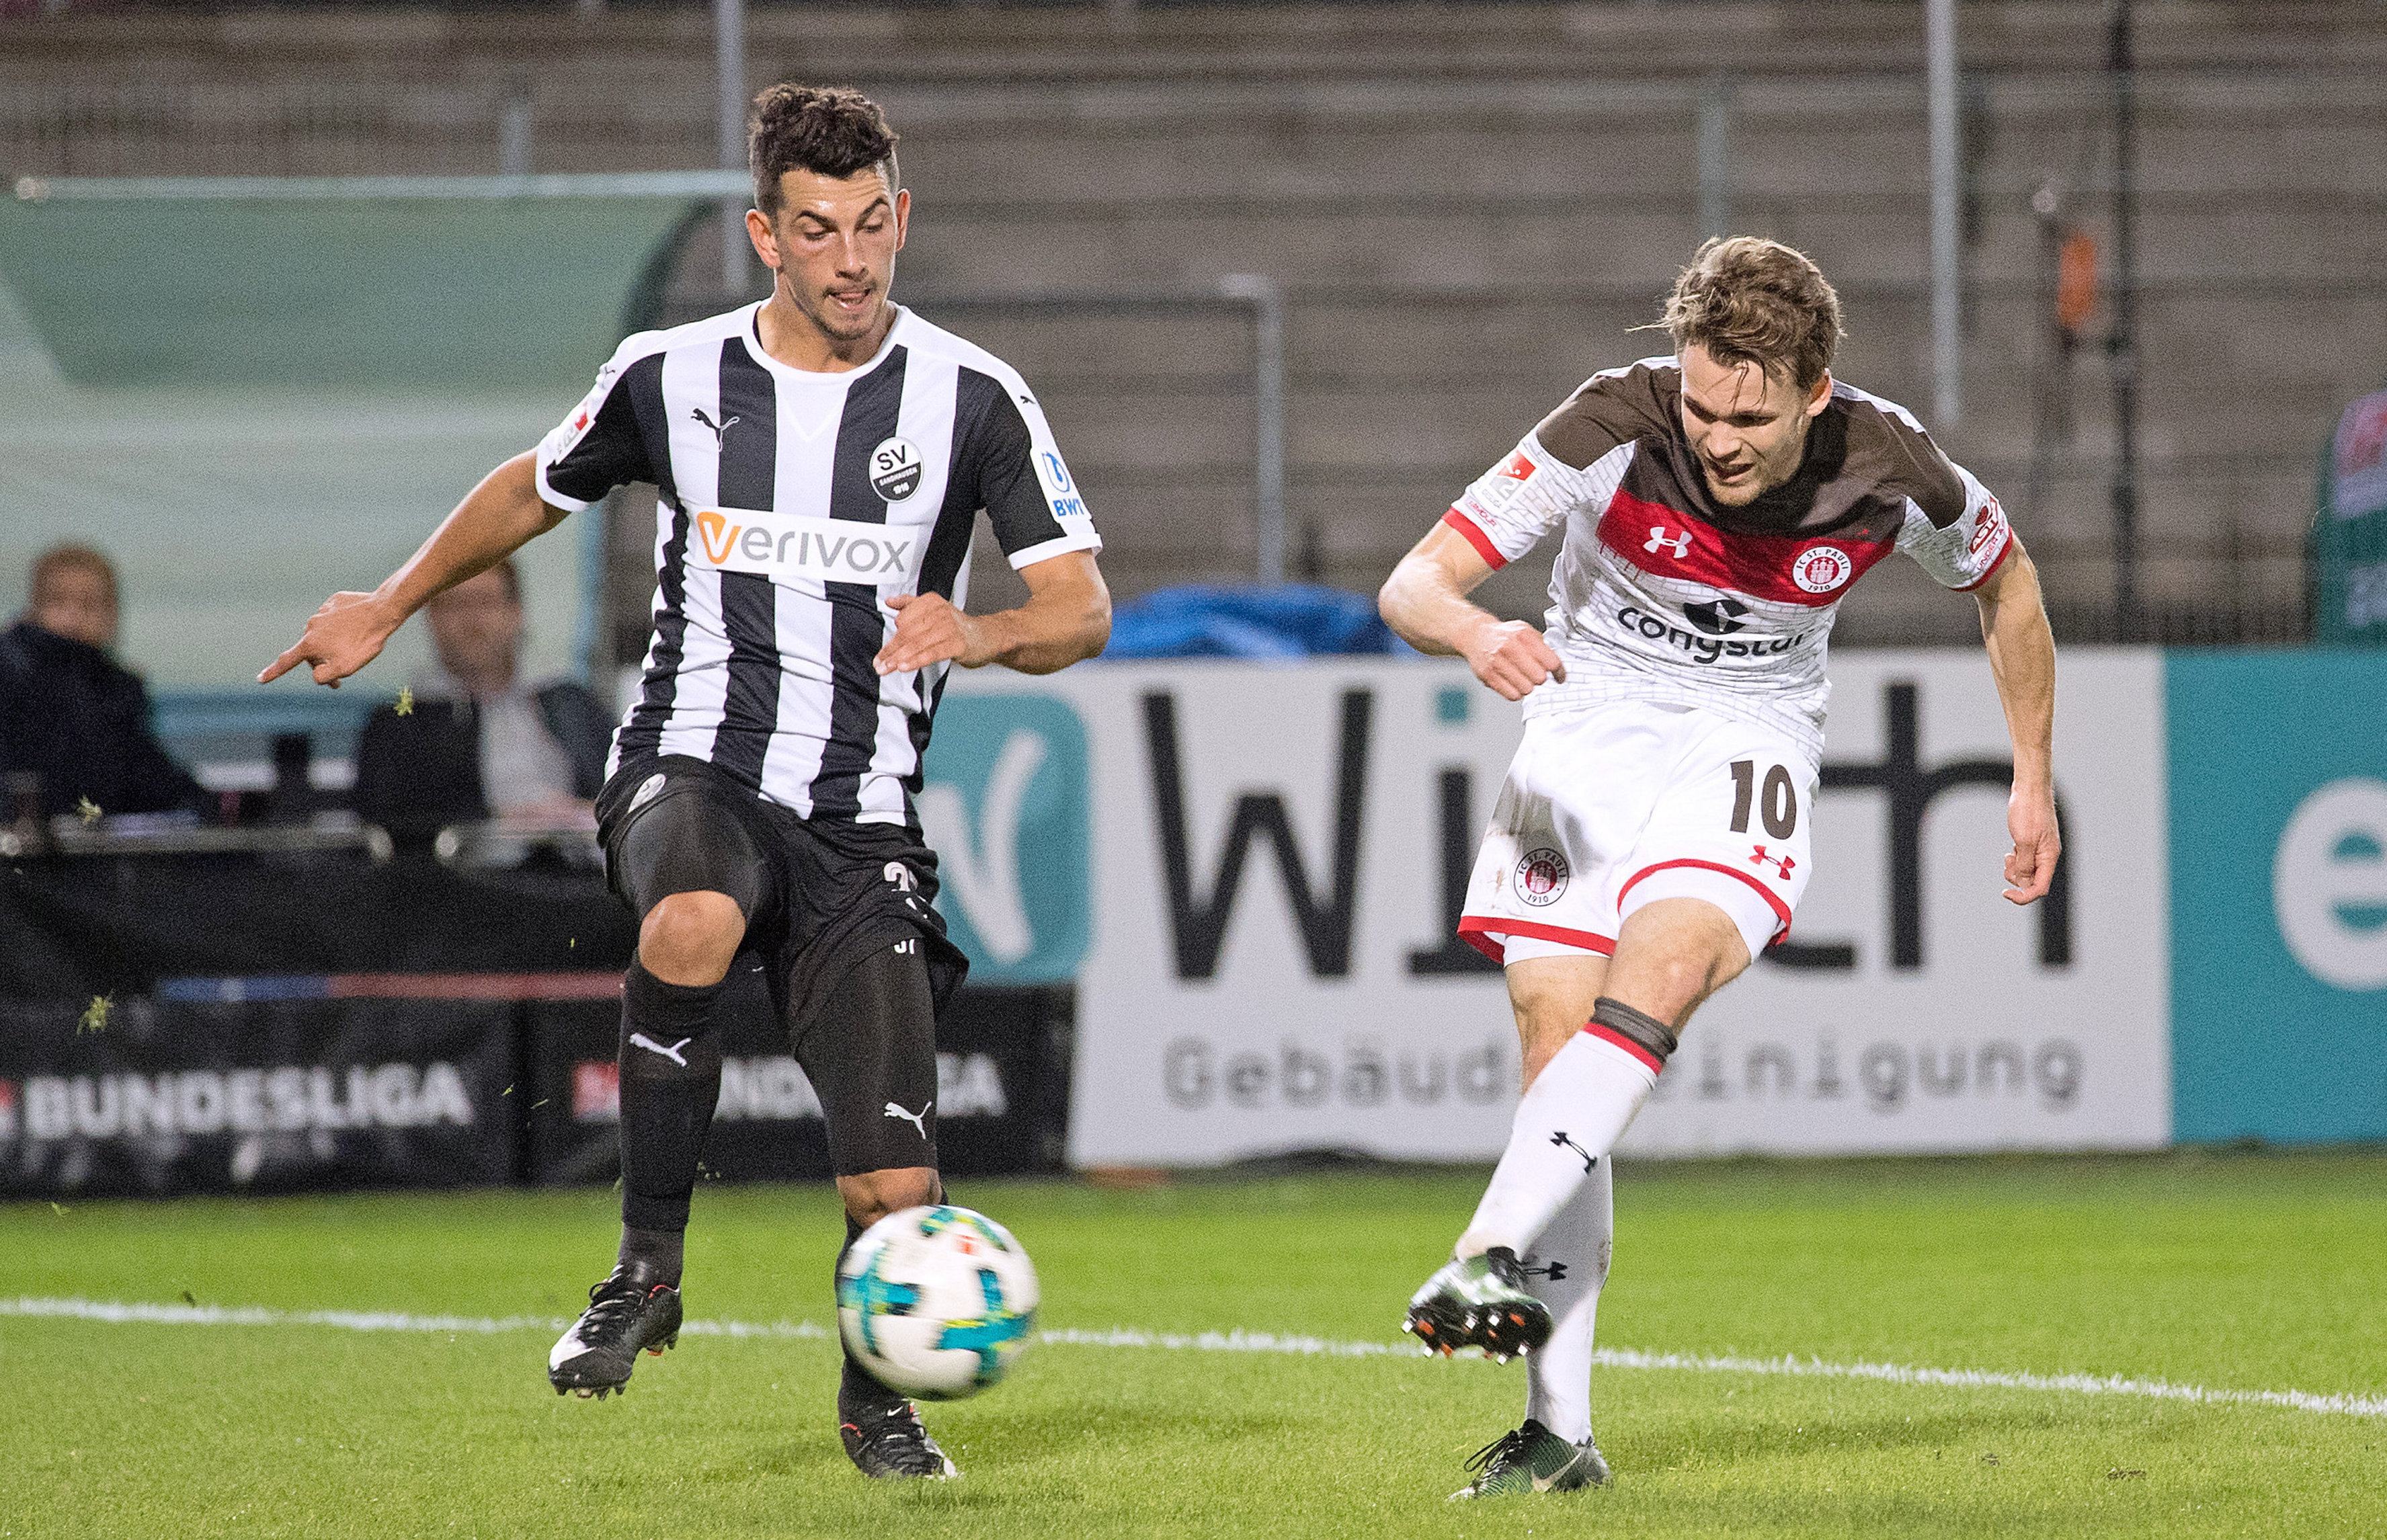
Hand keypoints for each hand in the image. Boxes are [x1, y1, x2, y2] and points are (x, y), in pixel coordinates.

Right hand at [259, 591, 399, 687]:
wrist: (382, 611)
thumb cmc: (364, 642)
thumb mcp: (345, 668)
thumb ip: (323, 676)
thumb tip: (315, 673)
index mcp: (310, 643)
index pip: (288, 661)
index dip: (273, 672)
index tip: (260, 679)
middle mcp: (311, 626)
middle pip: (311, 651)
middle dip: (322, 664)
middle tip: (341, 678)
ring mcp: (322, 611)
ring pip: (323, 634)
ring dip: (333, 644)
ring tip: (355, 647)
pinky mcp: (334, 602)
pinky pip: (335, 618)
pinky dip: (342, 627)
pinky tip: (357, 629)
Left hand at [875, 592, 983, 675]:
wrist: (987, 636)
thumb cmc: (956, 625)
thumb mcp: (934, 609)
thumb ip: (911, 604)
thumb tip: (890, 601)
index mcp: (931, 602)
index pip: (903, 620)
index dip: (894, 637)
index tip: (885, 653)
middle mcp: (940, 612)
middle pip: (908, 633)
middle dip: (891, 650)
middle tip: (878, 664)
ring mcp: (949, 627)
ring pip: (917, 644)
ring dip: (898, 658)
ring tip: (886, 669)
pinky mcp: (957, 644)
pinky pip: (932, 653)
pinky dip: (916, 660)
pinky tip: (903, 667)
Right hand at [1463, 618, 1566, 701]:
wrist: (1476, 635)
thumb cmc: (1504, 635)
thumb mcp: (1526, 631)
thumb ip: (1542, 646)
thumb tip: (1556, 666)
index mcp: (1524, 636)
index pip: (1551, 662)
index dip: (1559, 672)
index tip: (1560, 677)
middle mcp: (1510, 648)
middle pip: (1539, 678)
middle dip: (1540, 678)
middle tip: (1535, 674)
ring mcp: (1498, 663)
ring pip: (1526, 689)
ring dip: (1527, 686)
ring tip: (1522, 678)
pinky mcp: (1489, 676)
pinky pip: (1512, 695)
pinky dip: (1516, 693)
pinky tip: (1513, 683)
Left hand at [2002, 785, 2060, 904]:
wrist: (2030, 789)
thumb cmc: (2029, 811)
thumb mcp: (2024, 841)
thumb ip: (2024, 865)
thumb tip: (2023, 884)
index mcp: (2049, 857)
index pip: (2039, 888)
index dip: (2023, 896)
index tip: (2005, 893)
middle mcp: (2047, 856)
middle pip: (2032, 881)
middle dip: (2016, 878)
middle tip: (2008, 862)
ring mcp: (2040, 849)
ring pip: (2026, 871)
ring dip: (2014, 869)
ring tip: (2009, 855)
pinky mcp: (2032, 843)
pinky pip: (2024, 860)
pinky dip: (2015, 860)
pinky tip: (2011, 850)